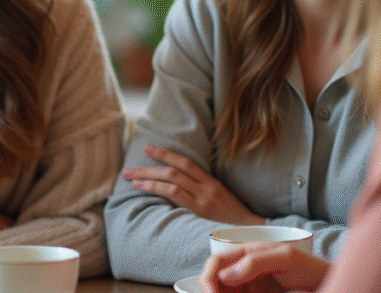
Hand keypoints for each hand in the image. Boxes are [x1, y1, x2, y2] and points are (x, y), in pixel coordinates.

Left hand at [121, 145, 264, 224]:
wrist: (253, 232)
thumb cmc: (233, 219)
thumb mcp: (220, 198)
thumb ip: (201, 190)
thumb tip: (178, 185)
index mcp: (211, 181)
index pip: (185, 162)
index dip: (165, 153)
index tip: (147, 148)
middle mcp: (207, 187)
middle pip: (174, 169)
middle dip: (149, 167)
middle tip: (128, 168)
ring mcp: (204, 198)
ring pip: (172, 180)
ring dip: (148, 178)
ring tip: (131, 178)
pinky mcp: (201, 211)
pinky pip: (177, 195)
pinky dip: (158, 189)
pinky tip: (143, 188)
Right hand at [198, 242, 328, 292]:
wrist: (329, 285)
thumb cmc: (311, 268)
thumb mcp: (285, 258)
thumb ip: (255, 262)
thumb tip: (225, 275)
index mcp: (247, 253)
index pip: (216, 263)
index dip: (208, 278)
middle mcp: (244, 269)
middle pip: (215, 280)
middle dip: (212, 291)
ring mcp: (249, 286)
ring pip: (224, 291)